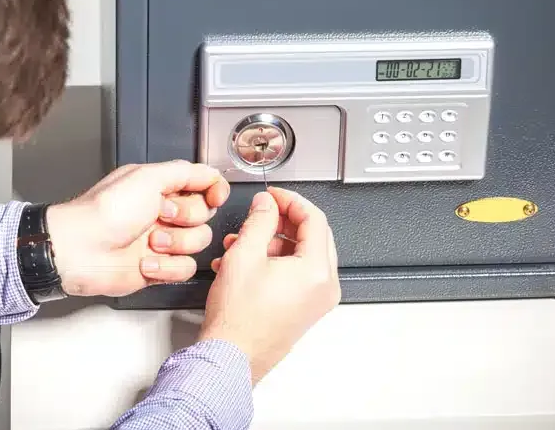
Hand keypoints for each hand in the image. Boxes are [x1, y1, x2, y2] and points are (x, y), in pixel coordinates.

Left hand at [44, 160, 229, 296]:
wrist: (80, 250)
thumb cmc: (105, 211)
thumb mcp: (147, 177)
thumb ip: (185, 172)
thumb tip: (212, 174)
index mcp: (162, 188)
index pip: (205, 186)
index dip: (214, 191)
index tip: (213, 196)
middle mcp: (165, 213)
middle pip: (205, 215)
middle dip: (187, 217)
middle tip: (162, 215)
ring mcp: (164, 241)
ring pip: (199, 243)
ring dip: (176, 243)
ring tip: (150, 241)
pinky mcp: (160, 268)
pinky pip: (186, 269)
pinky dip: (167, 268)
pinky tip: (145, 262)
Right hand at [198, 187, 340, 383]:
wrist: (230, 358)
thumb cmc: (237, 319)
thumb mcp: (244, 255)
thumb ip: (259, 221)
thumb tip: (266, 204)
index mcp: (316, 271)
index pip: (315, 219)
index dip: (291, 200)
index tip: (273, 196)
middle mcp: (324, 286)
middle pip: (312, 236)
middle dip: (282, 221)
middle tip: (261, 214)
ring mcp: (316, 300)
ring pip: (302, 255)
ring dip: (273, 242)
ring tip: (242, 242)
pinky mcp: (305, 309)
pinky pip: (296, 274)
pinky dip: (274, 262)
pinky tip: (244, 262)